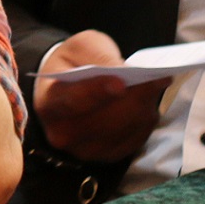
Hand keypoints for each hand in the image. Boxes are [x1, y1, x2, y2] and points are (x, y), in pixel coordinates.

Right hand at [33, 30, 167, 162]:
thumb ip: (99, 56)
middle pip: (105, 120)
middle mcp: (63, 133)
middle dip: (133, 98)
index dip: (97, 92)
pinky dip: (145, 119)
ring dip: (143, 106)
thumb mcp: (80, 46)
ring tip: (151, 86)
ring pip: (125, 129)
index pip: (73, 101)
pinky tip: (145, 103)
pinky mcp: (109, 156)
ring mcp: (86, 149)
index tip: (120, 82)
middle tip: (155, 78)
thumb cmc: (72, 64)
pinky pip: (137, 139)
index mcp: (49, 103)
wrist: (67, 87)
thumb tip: (123, 72)